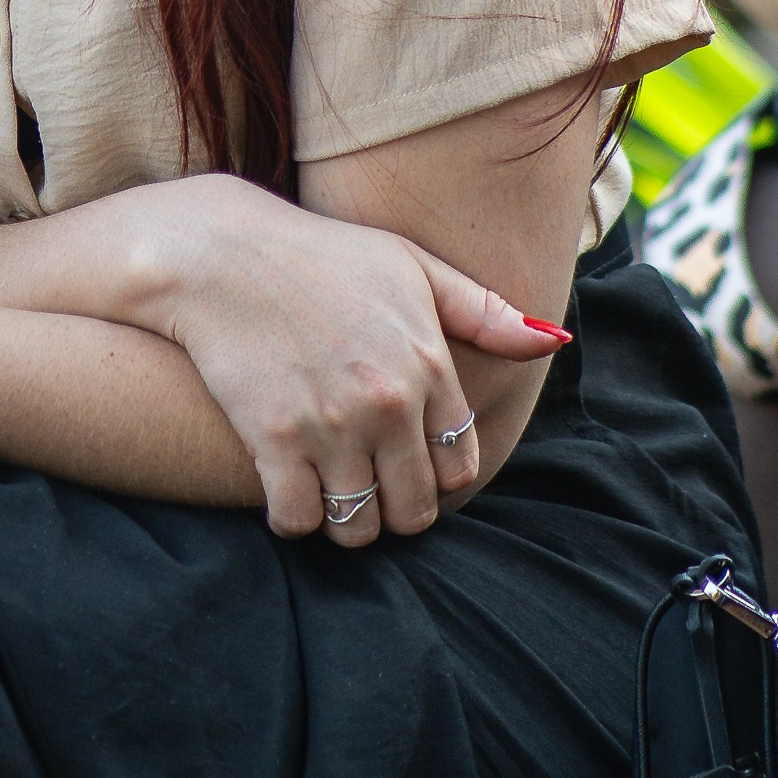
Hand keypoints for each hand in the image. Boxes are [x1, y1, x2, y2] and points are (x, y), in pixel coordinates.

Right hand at [147, 176, 565, 548]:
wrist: (220, 251)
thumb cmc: (320, 255)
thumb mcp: (410, 266)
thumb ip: (482, 311)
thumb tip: (556, 339)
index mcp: (428, 365)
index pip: (459, 466)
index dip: (435, 476)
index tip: (407, 468)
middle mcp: (387, 402)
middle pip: (413, 509)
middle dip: (394, 511)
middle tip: (368, 492)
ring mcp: (330, 424)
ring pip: (358, 526)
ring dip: (346, 523)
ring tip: (329, 497)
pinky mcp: (272, 438)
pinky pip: (298, 518)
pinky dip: (293, 518)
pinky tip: (285, 493)